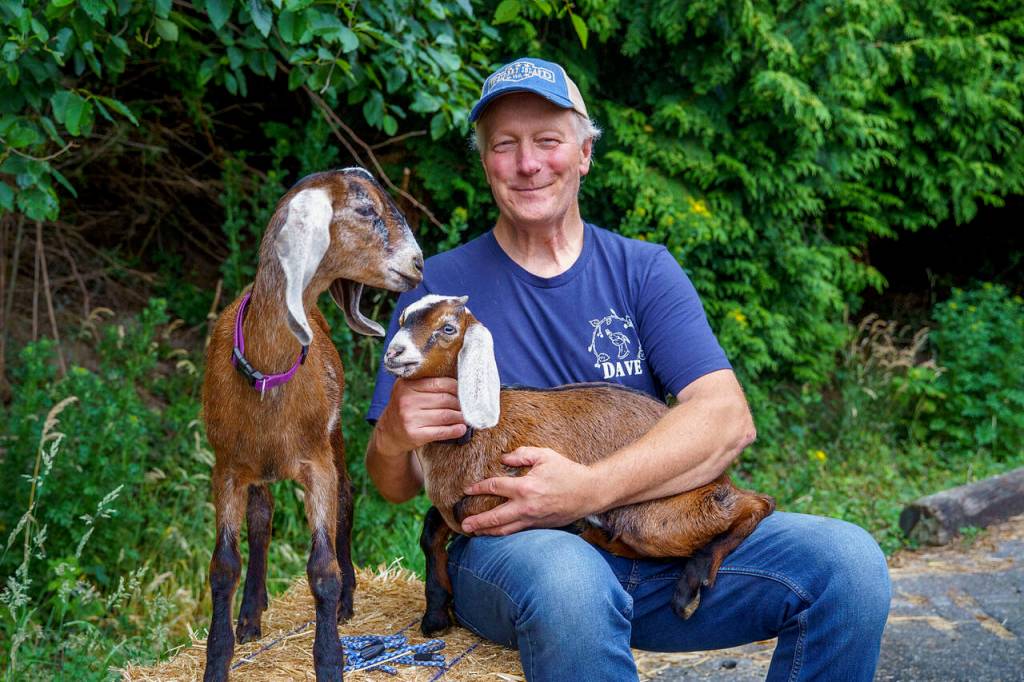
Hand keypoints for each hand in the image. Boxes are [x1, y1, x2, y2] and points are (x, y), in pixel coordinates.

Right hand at [374, 377, 466, 455]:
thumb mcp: (407, 391)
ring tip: (466, 417)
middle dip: (460, 404)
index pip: (439, 383)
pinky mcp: (414, 434)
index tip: (464, 392)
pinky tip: (461, 429)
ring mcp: (410, 418)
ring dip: (460, 417)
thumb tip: (459, 384)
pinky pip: (441, 432)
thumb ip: (426, 384)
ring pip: (445, 415)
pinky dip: (454, 430)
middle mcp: (406, 401)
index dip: (456, 388)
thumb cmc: (404, 409)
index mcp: (406, 385)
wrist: (387, 433)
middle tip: (469, 406)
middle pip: (444, 400)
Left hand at [460, 447, 600, 535]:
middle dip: (478, 522)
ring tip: (475, 534)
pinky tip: (496, 534)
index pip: (495, 488)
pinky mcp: (540, 527)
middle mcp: (526, 507)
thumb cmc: (567, 472)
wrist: (589, 492)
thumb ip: (522, 454)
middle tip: (464, 525)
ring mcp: (533, 520)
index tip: (467, 490)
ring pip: (505, 530)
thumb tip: (503, 458)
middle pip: (495, 517)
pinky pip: (518, 532)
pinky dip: (505, 534)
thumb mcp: (545, 455)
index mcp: (525, 487)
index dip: (478, 488)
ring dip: (488, 532)